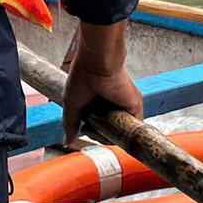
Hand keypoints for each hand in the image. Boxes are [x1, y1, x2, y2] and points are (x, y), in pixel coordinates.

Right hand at [62, 20, 141, 145]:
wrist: (96, 62)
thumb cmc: (82, 76)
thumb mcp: (72, 104)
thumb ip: (70, 123)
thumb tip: (67, 140)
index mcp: (101, 100)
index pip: (100, 123)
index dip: (93, 131)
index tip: (83, 129)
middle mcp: (114, 102)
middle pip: (110, 128)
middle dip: (99, 134)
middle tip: (88, 130)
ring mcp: (125, 104)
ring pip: (120, 130)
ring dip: (107, 135)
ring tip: (95, 130)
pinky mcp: (135, 105)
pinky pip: (130, 128)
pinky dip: (119, 134)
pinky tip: (106, 132)